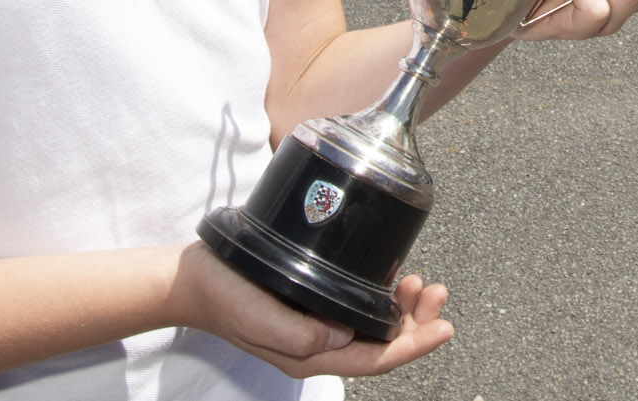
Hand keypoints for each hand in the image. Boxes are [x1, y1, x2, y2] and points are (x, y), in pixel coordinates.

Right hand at [171, 241, 450, 377]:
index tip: (444, 327)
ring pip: (375, 326)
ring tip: (420, 283)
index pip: (375, 359)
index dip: (414, 346)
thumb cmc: (223, 297)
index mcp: (309, 355)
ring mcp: (318, 325)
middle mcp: (319, 344)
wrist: (193, 281)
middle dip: (417, 322)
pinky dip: (383, 296)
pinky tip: (393, 279)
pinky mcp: (315, 303)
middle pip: (382, 343)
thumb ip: (297, 333)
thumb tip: (343, 335)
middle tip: (435, 291)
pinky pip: (360, 308)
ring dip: (405, 308)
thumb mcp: (257, 317)